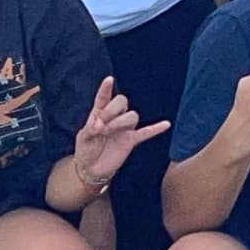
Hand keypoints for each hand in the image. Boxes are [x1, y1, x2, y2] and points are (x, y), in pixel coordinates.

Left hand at [71, 76, 165, 195]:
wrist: (91, 169)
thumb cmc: (85, 150)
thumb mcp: (83, 138)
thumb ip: (91, 129)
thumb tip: (99, 125)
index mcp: (99, 113)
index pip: (104, 97)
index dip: (106, 88)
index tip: (109, 79)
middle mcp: (114, 117)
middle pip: (121, 102)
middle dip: (111, 110)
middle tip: (100, 125)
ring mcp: (124, 128)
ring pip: (132, 115)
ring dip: (120, 121)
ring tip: (107, 132)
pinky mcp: (131, 140)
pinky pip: (146, 132)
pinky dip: (156, 128)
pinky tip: (166, 124)